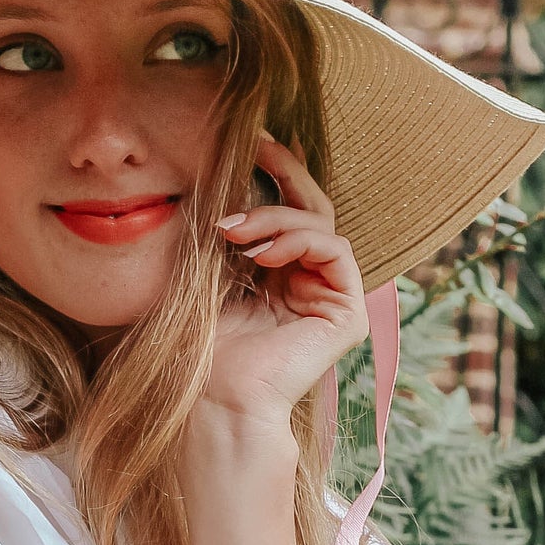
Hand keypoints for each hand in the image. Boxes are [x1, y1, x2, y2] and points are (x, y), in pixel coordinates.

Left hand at [198, 135, 367, 442]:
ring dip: (276, 218)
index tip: (249, 144)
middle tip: (258, 145)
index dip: (274, 176)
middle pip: (311, 210)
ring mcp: (329, 299)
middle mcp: (307, 286)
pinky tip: (262, 254)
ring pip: (318, 225)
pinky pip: (334, 250)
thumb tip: (226, 178)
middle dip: (286, 173)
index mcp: (276, 279)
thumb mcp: (208, 272)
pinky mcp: (346, 314)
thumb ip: (226, 231)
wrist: (211, 400)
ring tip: (233, 232)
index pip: (286, 214)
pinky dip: (299, 240)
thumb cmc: (198, 346)